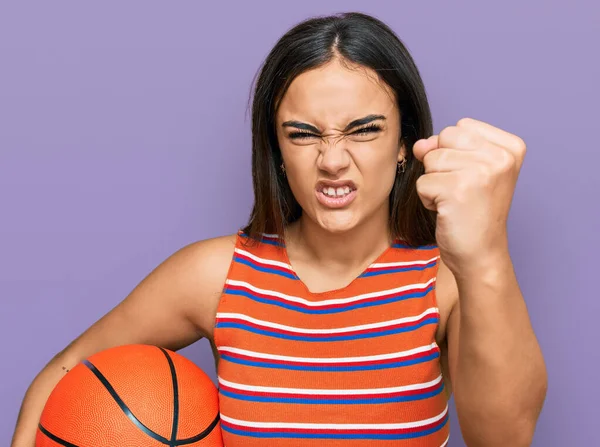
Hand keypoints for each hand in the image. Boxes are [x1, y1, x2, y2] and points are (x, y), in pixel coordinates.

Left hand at [412, 118, 525, 275]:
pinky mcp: (458, 190)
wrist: (481, 254)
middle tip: (461, 190)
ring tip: (455, 201)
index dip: (455, 152)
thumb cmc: (474, 212)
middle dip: (441, 165)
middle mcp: (500, 157)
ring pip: (430, 159)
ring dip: (434, 183)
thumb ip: (445, 147)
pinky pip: (422, 182)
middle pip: (444, 138)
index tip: (472, 178)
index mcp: (510, 147)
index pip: (460, 126)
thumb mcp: (468, 170)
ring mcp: (481, 172)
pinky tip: (448, 211)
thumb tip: (420, 145)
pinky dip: (428, 199)